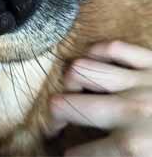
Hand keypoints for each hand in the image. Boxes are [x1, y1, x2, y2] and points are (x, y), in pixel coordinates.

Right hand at [49, 41, 151, 156]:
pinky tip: (94, 64)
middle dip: (54, 118)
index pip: (78, 154)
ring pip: (81, 69)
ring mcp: (141, 81)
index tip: (64, 155)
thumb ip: (116, 155)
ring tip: (74, 93)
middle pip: (64, 104)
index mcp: (132, 145)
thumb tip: (86, 153)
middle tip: (56, 126)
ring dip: (71, 83)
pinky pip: (112, 48)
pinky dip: (96, 53)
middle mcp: (130, 109)